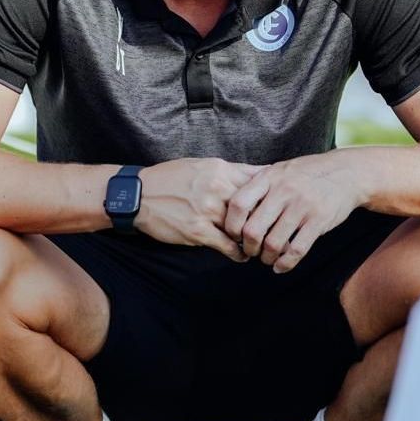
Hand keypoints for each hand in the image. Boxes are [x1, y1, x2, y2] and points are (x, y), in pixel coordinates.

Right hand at [135, 158, 265, 260]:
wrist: (137, 195)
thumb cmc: (169, 178)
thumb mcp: (200, 165)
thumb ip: (228, 171)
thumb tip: (257, 175)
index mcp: (219, 169)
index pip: (258, 180)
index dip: (273, 193)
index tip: (282, 203)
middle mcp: (216, 187)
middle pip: (256, 205)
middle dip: (269, 219)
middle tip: (278, 229)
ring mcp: (207, 210)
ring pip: (243, 227)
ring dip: (254, 239)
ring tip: (261, 246)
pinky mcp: (197, 231)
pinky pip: (227, 245)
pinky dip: (238, 253)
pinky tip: (242, 256)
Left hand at [223, 154, 363, 272]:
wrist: (347, 172)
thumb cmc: (307, 173)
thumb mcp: (279, 170)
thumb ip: (258, 185)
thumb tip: (230, 206)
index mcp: (268, 178)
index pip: (238, 204)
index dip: (231, 225)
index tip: (234, 234)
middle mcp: (283, 192)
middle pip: (253, 230)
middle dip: (247, 248)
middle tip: (249, 251)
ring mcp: (302, 207)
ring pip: (273, 244)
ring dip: (266, 258)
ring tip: (266, 258)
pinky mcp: (318, 221)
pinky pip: (297, 250)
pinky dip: (285, 263)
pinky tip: (280, 266)